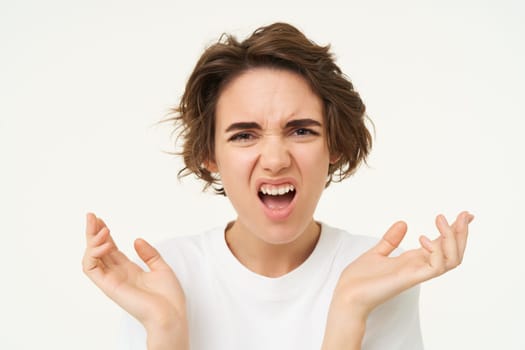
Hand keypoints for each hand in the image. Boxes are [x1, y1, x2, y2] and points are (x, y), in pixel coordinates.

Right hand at [82, 213, 187, 349]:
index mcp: (129, 271)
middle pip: (98, 250)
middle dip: (93, 232)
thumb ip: (149, 254)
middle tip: (91, 215)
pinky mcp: (108, 286)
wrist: (171, 315)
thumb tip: (136, 240)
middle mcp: (118, 275)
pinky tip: (104, 243)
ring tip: (102, 228)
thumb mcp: (161, 268)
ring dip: (92, 241)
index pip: (111, 249)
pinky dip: (93, 254)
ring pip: (90, 258)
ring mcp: (111, 280)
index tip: (101, 219)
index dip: (105, 234)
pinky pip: (91, 269)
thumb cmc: (169, 297)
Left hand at [322, 211, 473, 348]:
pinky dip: (435, 250)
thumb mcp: (376, 252)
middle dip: (461, 233)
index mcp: (413, 261)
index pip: (442, 245)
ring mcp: (417, 273)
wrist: (347, 295)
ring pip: (451, 260)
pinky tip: (423, 237)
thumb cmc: (360, 279)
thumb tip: (403, 223)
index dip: (455, 231)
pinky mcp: (410, 279)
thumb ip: (391, 240)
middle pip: (453, 253)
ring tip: (441, 220)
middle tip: (464, 215)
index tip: (465, 215)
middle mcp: (419, 267)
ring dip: (452, 238)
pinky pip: (435, 267)